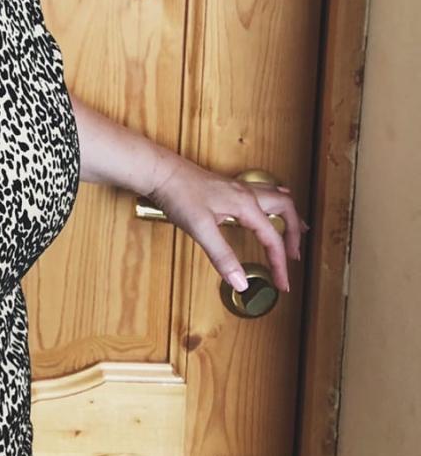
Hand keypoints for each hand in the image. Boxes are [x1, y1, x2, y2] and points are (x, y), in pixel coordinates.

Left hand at [145, 153, 307, 293]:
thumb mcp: (200, 229)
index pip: (272, 238)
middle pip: (285, 210)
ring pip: (276, 198)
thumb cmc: (178, 193)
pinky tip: (266, 210)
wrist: (160, 171)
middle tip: (294, 256)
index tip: (282, 283)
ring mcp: (237, 188)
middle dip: (294, 234)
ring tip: (296, 230)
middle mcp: (246, 193)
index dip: (280, 264)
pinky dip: (273, 205)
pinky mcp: (226, 187)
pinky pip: (261, 193)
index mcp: (246, 204)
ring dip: (288, 215)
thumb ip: (222, 256)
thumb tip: (241, 282)